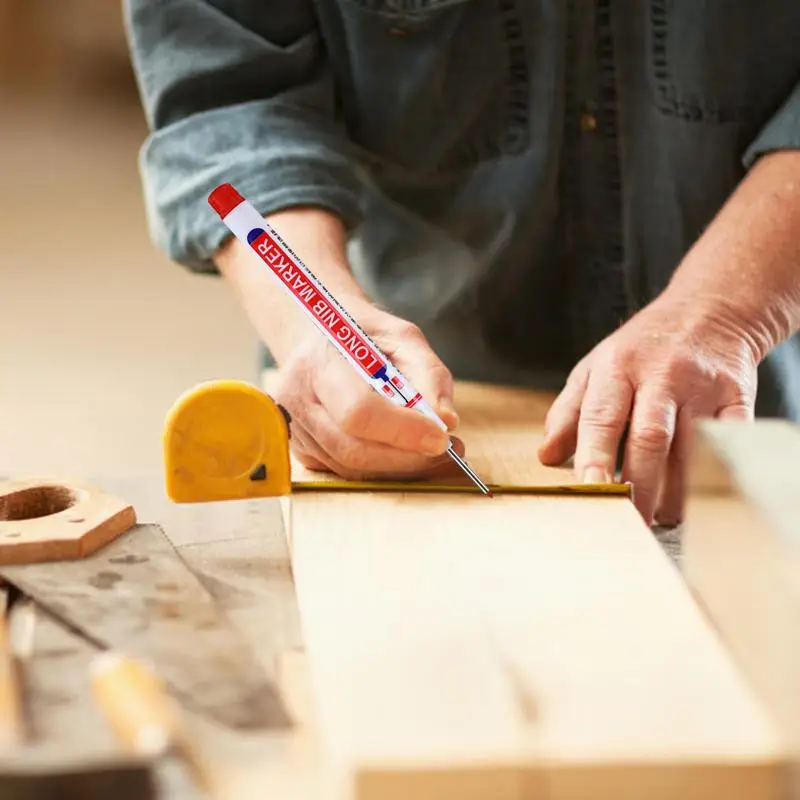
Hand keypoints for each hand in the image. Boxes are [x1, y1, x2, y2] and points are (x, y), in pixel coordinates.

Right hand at [215, 206, 461, 479]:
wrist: (314, 335)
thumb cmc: (361, 335)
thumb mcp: (402, 336)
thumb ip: (428, 373)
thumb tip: (446, 422)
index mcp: (318, 362)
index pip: (359, 411)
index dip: (403, 431)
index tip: (442, 437)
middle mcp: (297, 399)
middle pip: (354, 449)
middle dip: (407, 458)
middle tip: (449, 452)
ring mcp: (294, 429)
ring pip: (351, 468)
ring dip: (400, 468)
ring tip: (435, 453)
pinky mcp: (301, 450)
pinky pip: (345, 472)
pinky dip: (382, 470)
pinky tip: (405, 454)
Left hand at [537, 292, 758, 525]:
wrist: (709, 309)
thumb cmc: (641, 349)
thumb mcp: (595, 368)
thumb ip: (569, 412)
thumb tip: (546, 456)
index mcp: (617, 368)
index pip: (602, 417)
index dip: (595, 456)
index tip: (590, 490)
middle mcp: (661, 375)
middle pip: (650, 438)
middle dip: (639, 486)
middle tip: (628, 522)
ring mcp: (702, 386)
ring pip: (690, 447)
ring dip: (675, 491)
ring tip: (660, 517)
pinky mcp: (737, 395)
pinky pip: (728, 441)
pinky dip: (714, 472)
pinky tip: (699, 497)